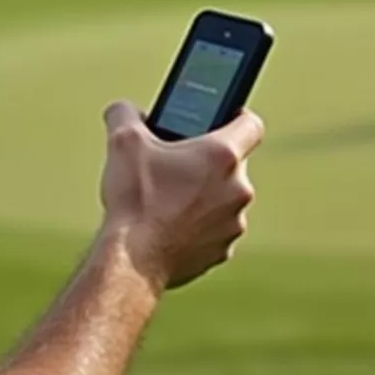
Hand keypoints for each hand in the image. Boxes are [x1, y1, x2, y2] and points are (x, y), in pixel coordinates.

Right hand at [98, 102, 263, 291]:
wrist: (132, 263)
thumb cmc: (134, 201)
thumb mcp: (123, 142)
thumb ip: (125, 114)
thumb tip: (124, 111)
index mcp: (222, 155)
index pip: (251, 124)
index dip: (237, 116)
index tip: (221, 119)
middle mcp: (237, 189)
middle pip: (234, 163)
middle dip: (208, 161)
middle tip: (178, 162)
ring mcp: (233, 223)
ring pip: (225, 198)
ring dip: (205, 195)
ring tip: (170, 197)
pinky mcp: (222, 251)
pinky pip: (216, 228)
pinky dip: (199, 225)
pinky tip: (171, 225)